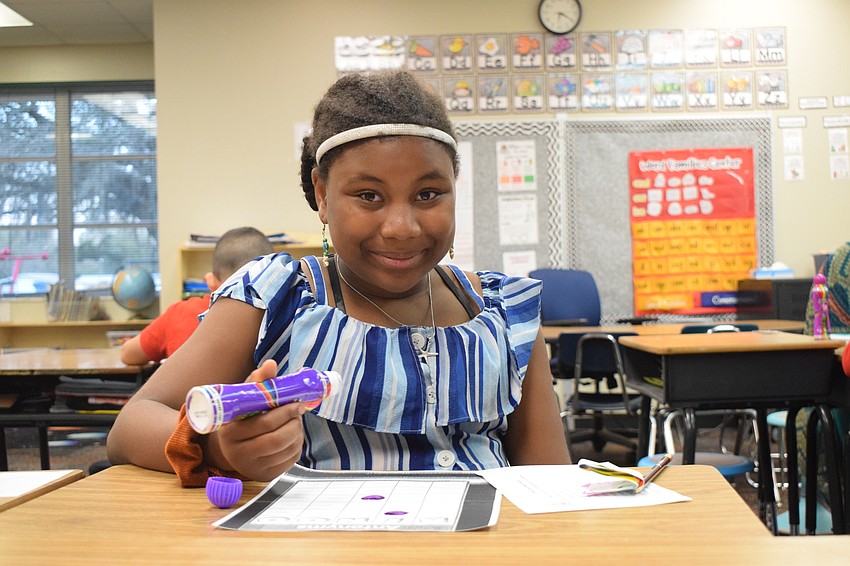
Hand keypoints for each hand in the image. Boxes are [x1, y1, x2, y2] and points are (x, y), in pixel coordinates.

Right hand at [210, 360, 306, 481]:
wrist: (232, 447)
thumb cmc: (241, 417)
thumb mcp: (244, 398)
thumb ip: (258, 381)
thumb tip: (271, 364)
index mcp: (230, 433)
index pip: (264, 424)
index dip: (285, 412)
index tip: (296, 402)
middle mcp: (238, 455)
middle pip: (277, 439)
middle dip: (294, 423)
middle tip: (299, 410)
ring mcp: (252, 468)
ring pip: (286, 449)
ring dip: (297, 432)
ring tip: (295, 421)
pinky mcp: (266, 476)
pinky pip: (290, 460)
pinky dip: (297, 444)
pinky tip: (292, 435)